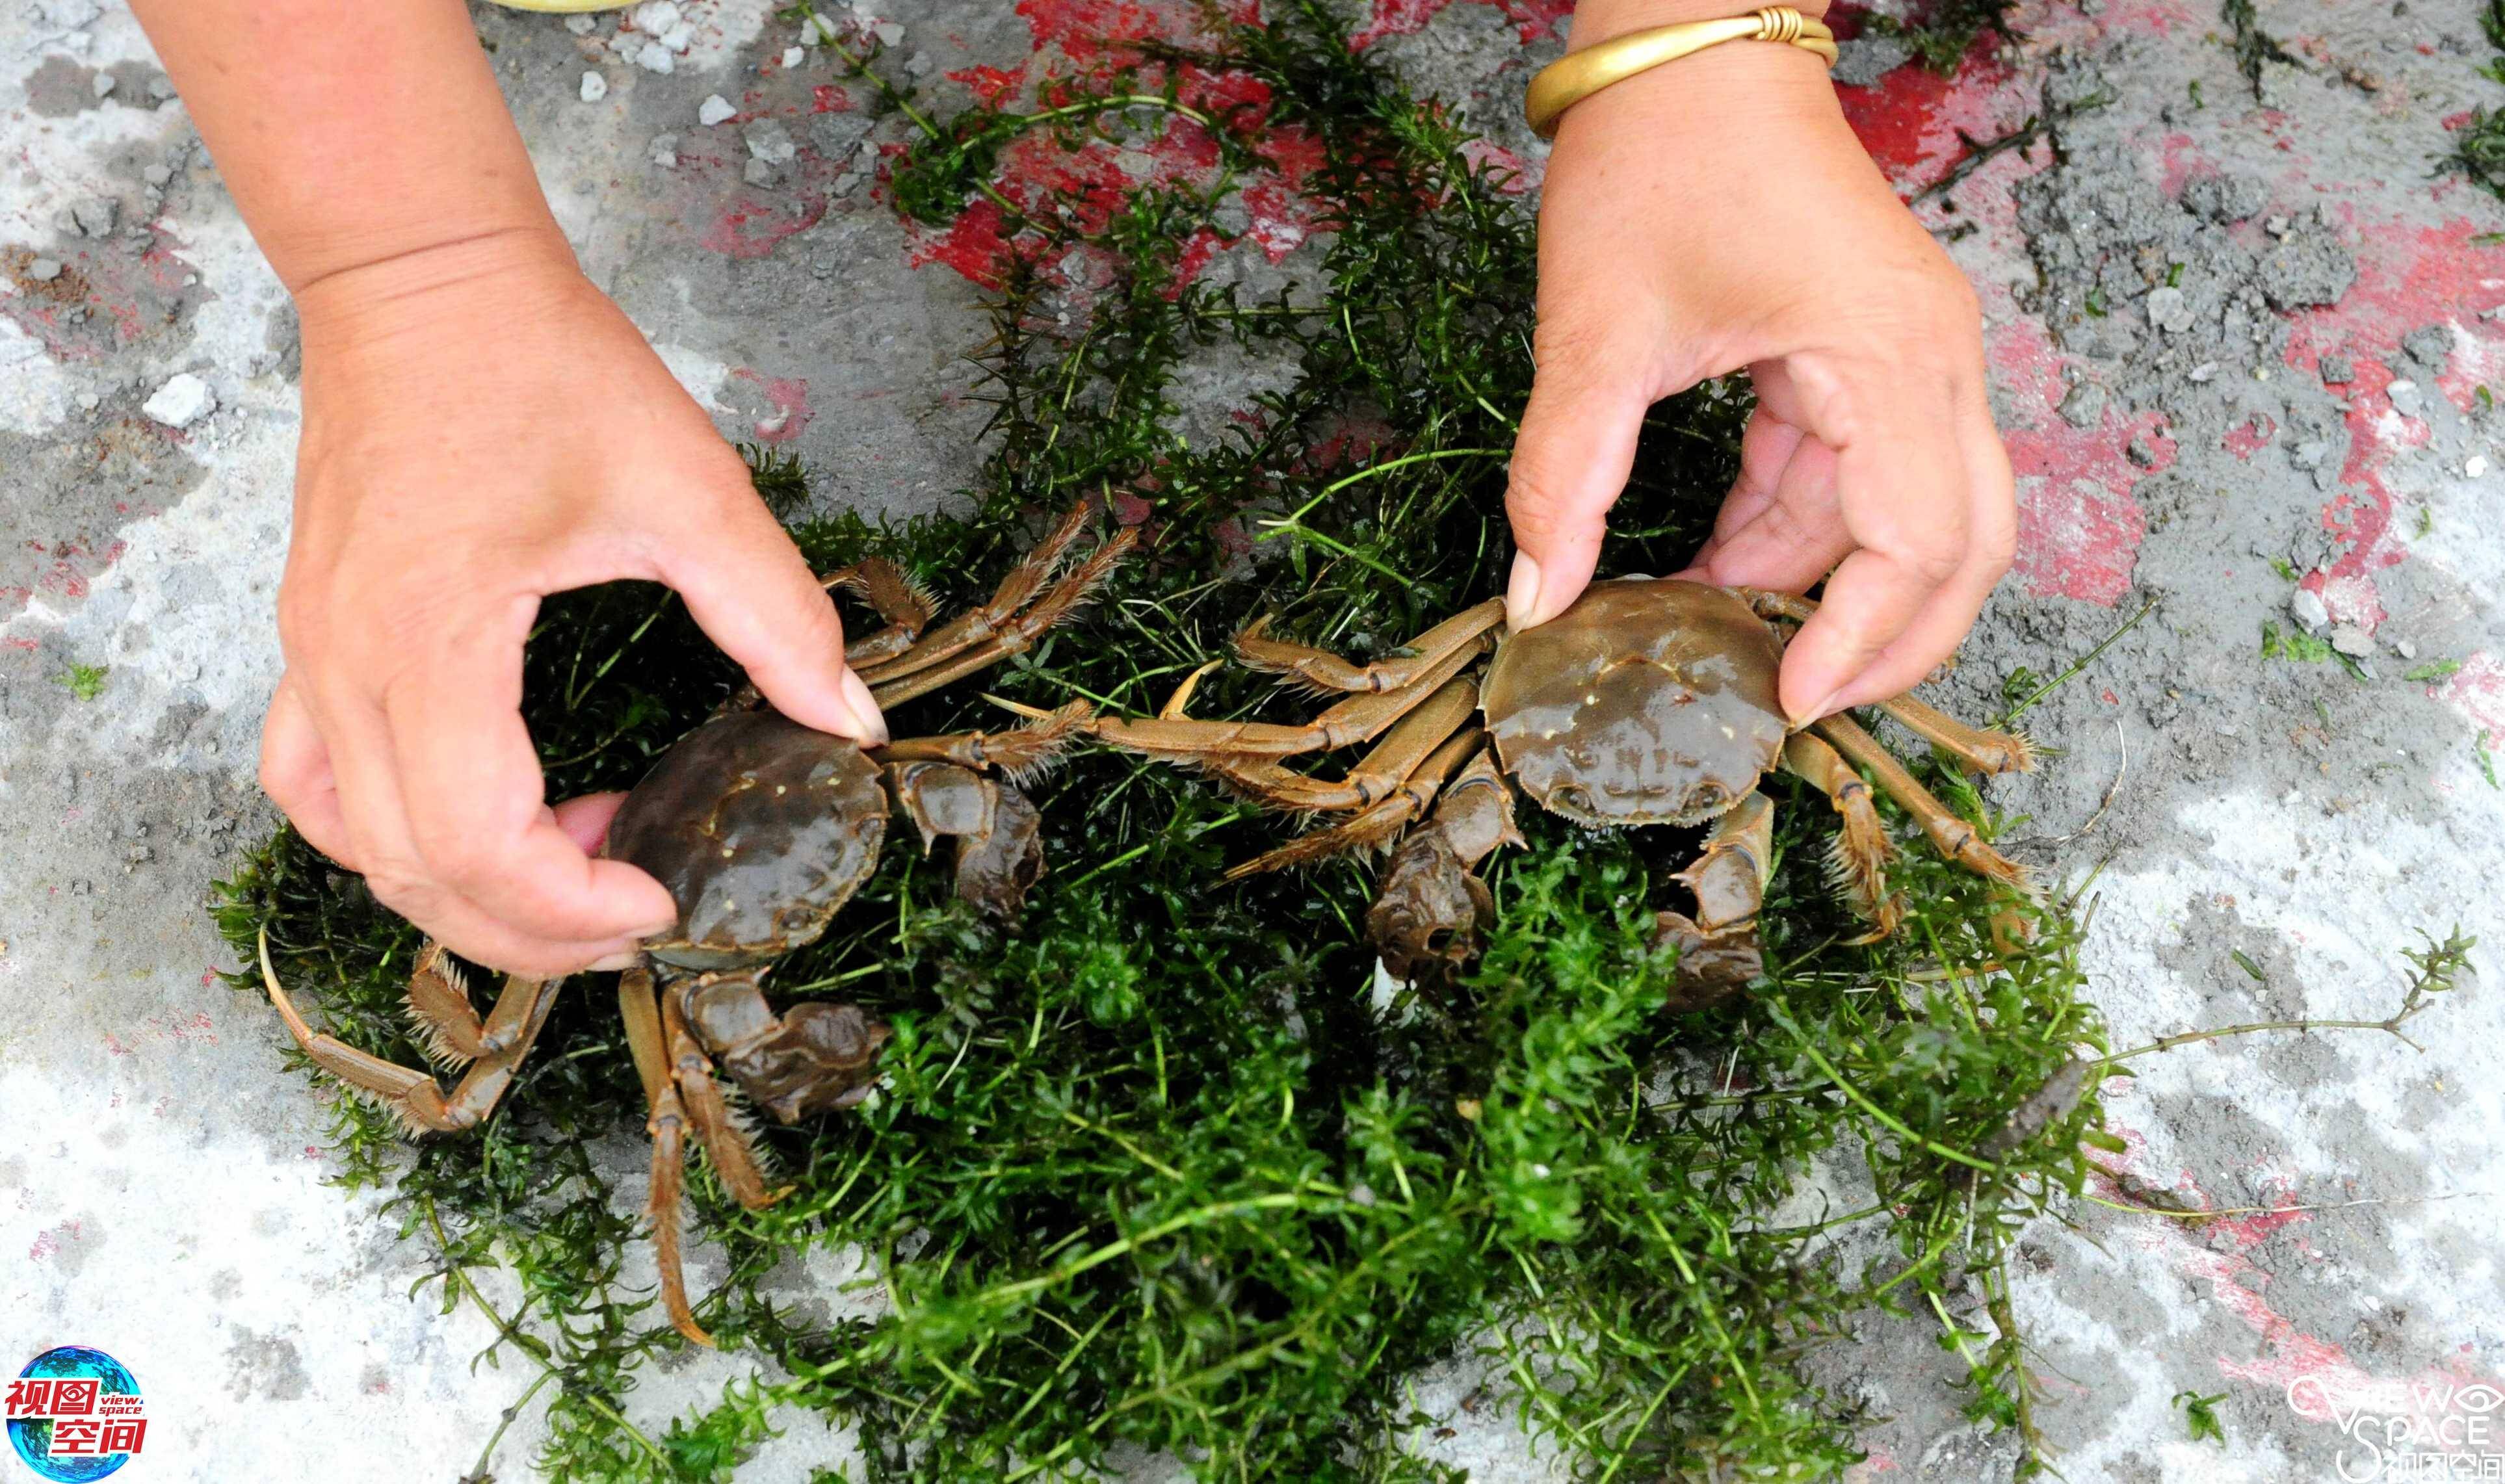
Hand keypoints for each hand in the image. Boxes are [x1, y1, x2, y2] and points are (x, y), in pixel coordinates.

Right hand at [263, 232, 886, 976]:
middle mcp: (347, 663)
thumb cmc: (541, 362)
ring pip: (357, 843)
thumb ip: (777, 616)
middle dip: (532, 927)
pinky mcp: (315, 637)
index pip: (479, 842)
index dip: (575, 902)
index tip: (663, 895)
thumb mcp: (692, 488)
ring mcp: (314, 654)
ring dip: (463, 891)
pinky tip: (482, 820)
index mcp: (431, 636)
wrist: (423, 276)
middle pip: (414, 870)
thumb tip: (850, 721)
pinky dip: (393, 833)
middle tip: (637, 915)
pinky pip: (318, 783)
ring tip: (575, 871)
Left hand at [1502, 13, 2015, 723]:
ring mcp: (1912, 358)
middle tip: (1789, 703)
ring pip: (1911, 518)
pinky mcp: (1872, 354)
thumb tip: (1538, 598)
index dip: (1859, 639)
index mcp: (1891, 357)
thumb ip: (1566, 475)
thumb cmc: (1660, 160)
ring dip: (1823, 586)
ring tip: (1717, 636)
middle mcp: (1932, 363)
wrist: (1687, 51)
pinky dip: (1797, 533)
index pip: (1916, 542)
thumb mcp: (1598, 330)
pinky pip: (1861, 474)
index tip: (1786, 701)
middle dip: (1885, 641)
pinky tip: (1716, 569)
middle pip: (1962, 549)